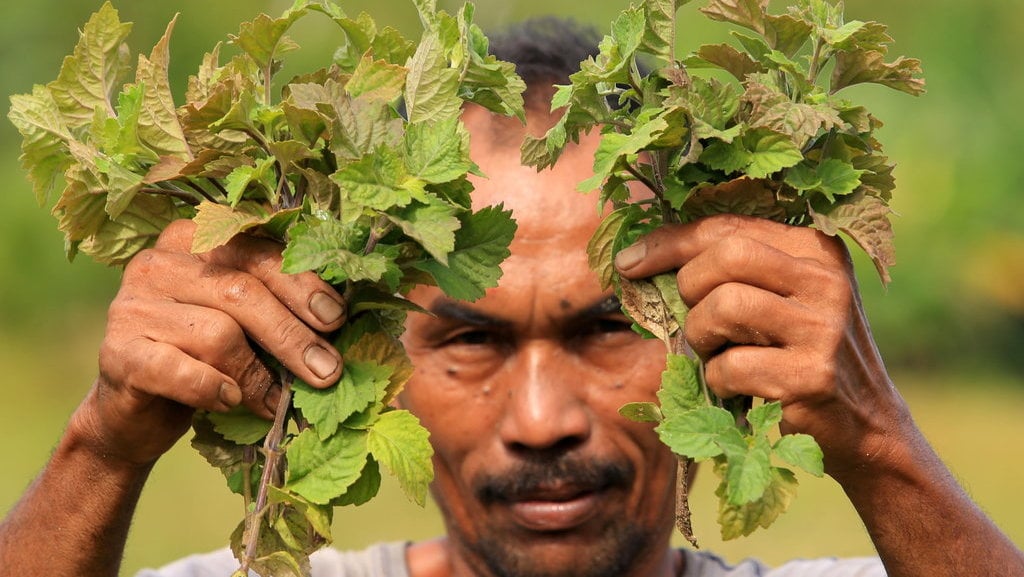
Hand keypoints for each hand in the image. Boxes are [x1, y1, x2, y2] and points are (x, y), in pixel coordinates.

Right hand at [74, 220, 345, 465]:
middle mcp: (159, 262)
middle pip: (243, 291)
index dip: (301, 283)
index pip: (257, 251)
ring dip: (257, 375)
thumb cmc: (205, 359)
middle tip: (328, 371)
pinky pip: (178, 369)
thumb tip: (340, 322)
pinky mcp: (116, 351)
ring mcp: (131, 304)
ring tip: (276, 401)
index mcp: (195, 240)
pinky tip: (230, 400)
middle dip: (293, 336)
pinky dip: (211, 388)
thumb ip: (279, 309)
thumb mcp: (244, 325)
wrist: (135, 413)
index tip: (337, 318)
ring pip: (218, 333)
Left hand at [614, 214, 911, 475]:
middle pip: (725, 257)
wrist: (864, 423)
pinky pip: (729, 366)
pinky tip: (739, 388)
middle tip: (696, 320)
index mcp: (815, 247)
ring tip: (720, 353)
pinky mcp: (811, 376)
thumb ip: (733, 268)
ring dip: (701, 336)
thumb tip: (640, 256)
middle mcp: (826, 279)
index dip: (669, 242)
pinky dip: (718, 381)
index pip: (727, 227)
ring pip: (722, 307)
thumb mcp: (782, 295)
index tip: (629, 262)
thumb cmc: (800, 351)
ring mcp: (823, 327)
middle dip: (688, 289)